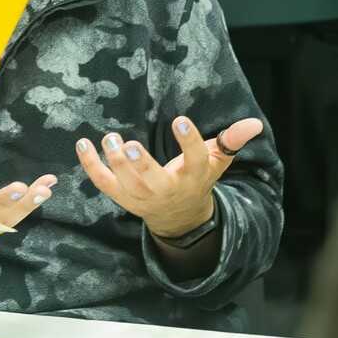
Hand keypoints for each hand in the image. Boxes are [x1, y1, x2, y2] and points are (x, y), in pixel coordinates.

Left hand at [76, 116, 263, 238]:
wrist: (179, 217)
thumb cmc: (198, 179)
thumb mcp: (217, 161)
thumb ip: (233, 140)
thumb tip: (255, 124)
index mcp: (193, 177)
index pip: (194, 159)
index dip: (188, 141)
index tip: (180, 120)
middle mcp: (167, 190)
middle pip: (153, 181)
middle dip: (141, 165)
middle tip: (130, 145)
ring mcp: (142, 197)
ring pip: (126, 184)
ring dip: (114, 162)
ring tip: (110, 137)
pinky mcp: (123, 197)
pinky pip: (103, 183)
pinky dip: (91, 165)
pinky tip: (83, 144)